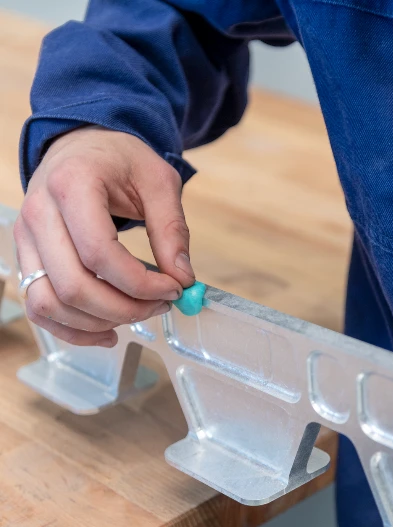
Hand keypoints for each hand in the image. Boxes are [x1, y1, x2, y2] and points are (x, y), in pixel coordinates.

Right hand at [15, 126, 194, 346]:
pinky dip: (71, 329)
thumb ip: (172, 229)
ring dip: (98, 322)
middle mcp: (38, 213)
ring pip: (49, 302)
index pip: (99, 253)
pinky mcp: (25, 257)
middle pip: (73, 285)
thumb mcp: (159, 181)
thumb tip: (184, 279)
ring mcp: (25, 238)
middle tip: (161, 305)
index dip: (140, 283)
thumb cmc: (121, 160)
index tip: (174, 288)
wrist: (83, 145)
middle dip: (125, 308)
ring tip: (139, 315)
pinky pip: (38, 307)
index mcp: (73, 186)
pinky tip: (108, 331)